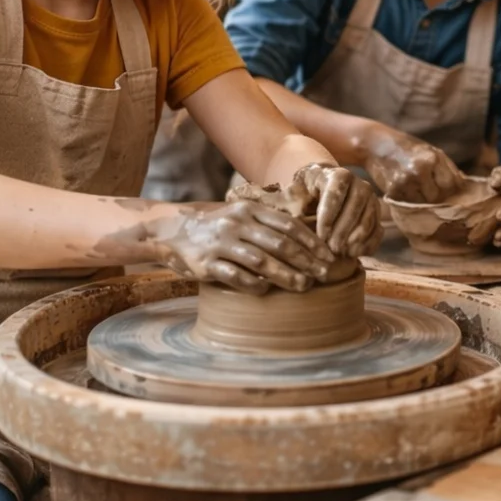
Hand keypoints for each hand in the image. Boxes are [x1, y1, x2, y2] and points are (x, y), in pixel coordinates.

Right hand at [152, 200, 334, 294]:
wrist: (172, 230)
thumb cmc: (217, 226)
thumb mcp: (242, 215)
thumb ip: (268, 223)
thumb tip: (308, 239)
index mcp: (250, 210)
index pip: (288, 225)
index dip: (312, 242)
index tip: (329, 256)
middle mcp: (237, 223)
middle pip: (279, 243)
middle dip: (306, 260)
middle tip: (324, 274)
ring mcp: (221, 243)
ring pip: (260, 260)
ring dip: (286, 275)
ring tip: (305, 285)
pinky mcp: (206, 263)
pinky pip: (235, 276)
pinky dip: (253, 284)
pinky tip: (267, 290)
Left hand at [291, 163, 383, 258]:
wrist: (324, 191)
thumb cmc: (308, 195)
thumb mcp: (298, 195)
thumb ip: (297, 206)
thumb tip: (296, 222)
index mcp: (338, 175)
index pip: (335, 192)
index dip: (329, 216)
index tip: (320, 236)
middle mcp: (359, 184)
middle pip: (354, 207)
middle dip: (342, 231)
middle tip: (331, 249)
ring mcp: (371, 199)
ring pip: (367, 220)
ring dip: (355, 239)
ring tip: (341, 252)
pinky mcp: (378, 215)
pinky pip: (377, 230)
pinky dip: (368, 244)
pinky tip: (353, 254)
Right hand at [362, 125, 462, 203]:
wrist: (374, 144)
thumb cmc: (406, 147)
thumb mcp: (429, 150)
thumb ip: (446, 167)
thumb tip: (464, 186)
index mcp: (433, 158)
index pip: (452, 185)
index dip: (453, 191)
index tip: (453, 195)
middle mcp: (420, 170)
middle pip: (439, 197)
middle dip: (439, 199)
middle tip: (436, 198)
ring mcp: (406, 182)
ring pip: (424, 205)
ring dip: (425, 203)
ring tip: (422, 197)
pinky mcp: (393, 192)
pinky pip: (409, 206)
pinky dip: (411, 204)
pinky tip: (410, 197)